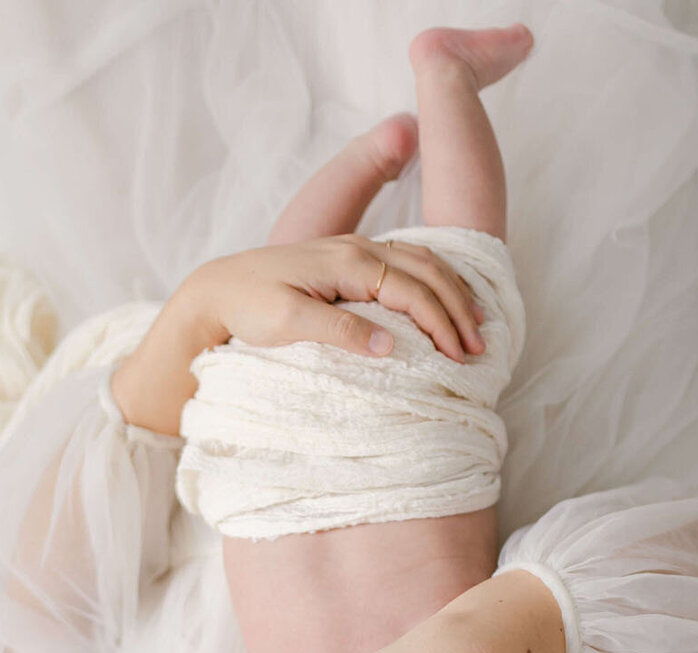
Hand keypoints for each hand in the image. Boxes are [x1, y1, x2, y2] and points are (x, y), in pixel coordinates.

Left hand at [187, 235, 484, 363]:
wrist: (219, 288)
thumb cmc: (250, 307)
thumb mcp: (289, 325)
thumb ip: (340, 332)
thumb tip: (390, 347)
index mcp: (349, 263)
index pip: (413, 291)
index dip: (442, 324)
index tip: (459, 357)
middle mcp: (358, 249)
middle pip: (427, 272)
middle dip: (458, 309)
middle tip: (478, 349)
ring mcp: (355, 250)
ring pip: (421, 262)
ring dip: (452, 292)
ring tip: (475, 325)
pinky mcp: (349, 260)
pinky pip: (406, 262)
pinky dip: (434, 281)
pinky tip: (445, 300)